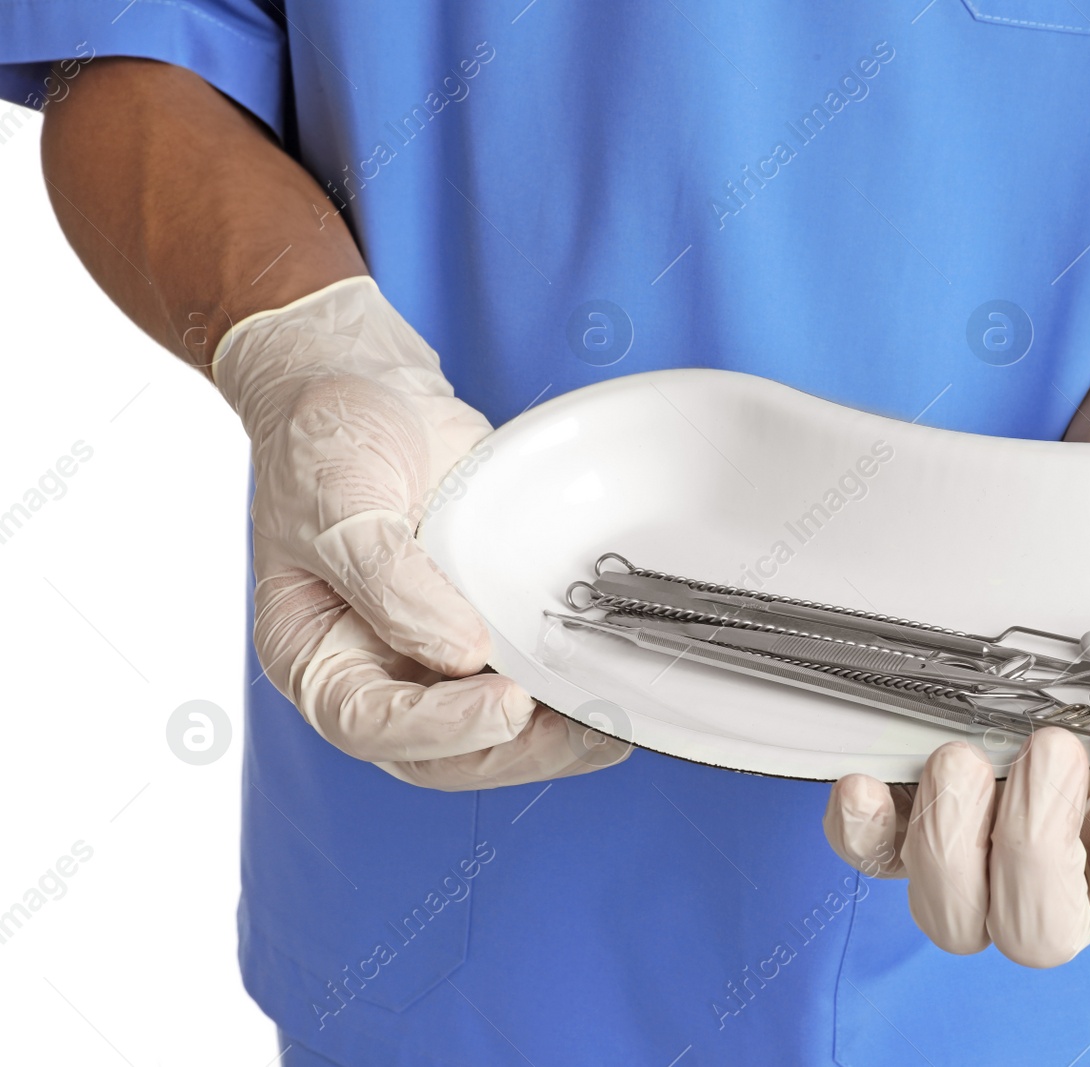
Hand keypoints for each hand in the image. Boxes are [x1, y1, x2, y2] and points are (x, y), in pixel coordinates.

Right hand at [213, 276, 627, 788]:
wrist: (368, 387)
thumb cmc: (327, 439)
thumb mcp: (338, 500)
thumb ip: (390, 580)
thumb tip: (459, 652)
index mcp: (315, 654)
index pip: (368, 723)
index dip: (441, 727)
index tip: (507, 703)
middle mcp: (374, 668)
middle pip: (439, 751)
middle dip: (515, 750)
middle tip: (583, 729)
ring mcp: (432, 654)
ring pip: (490, 733)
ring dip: (552, 737)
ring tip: (611, 721)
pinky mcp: (485, 629)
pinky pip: (524, 682)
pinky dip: (565, 695)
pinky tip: (610, 688)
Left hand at [823, 627, 1089, 966]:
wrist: (1082, 684)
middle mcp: (1062, 882)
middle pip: (1041, 931)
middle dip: (1038, 842)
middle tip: (1045, 747)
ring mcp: (977, 864)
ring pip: (953, 919)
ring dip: (950, 842)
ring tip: (958, 756)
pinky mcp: (906, 832)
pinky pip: (870, 863)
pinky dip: (861, 832)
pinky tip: (863, 782)